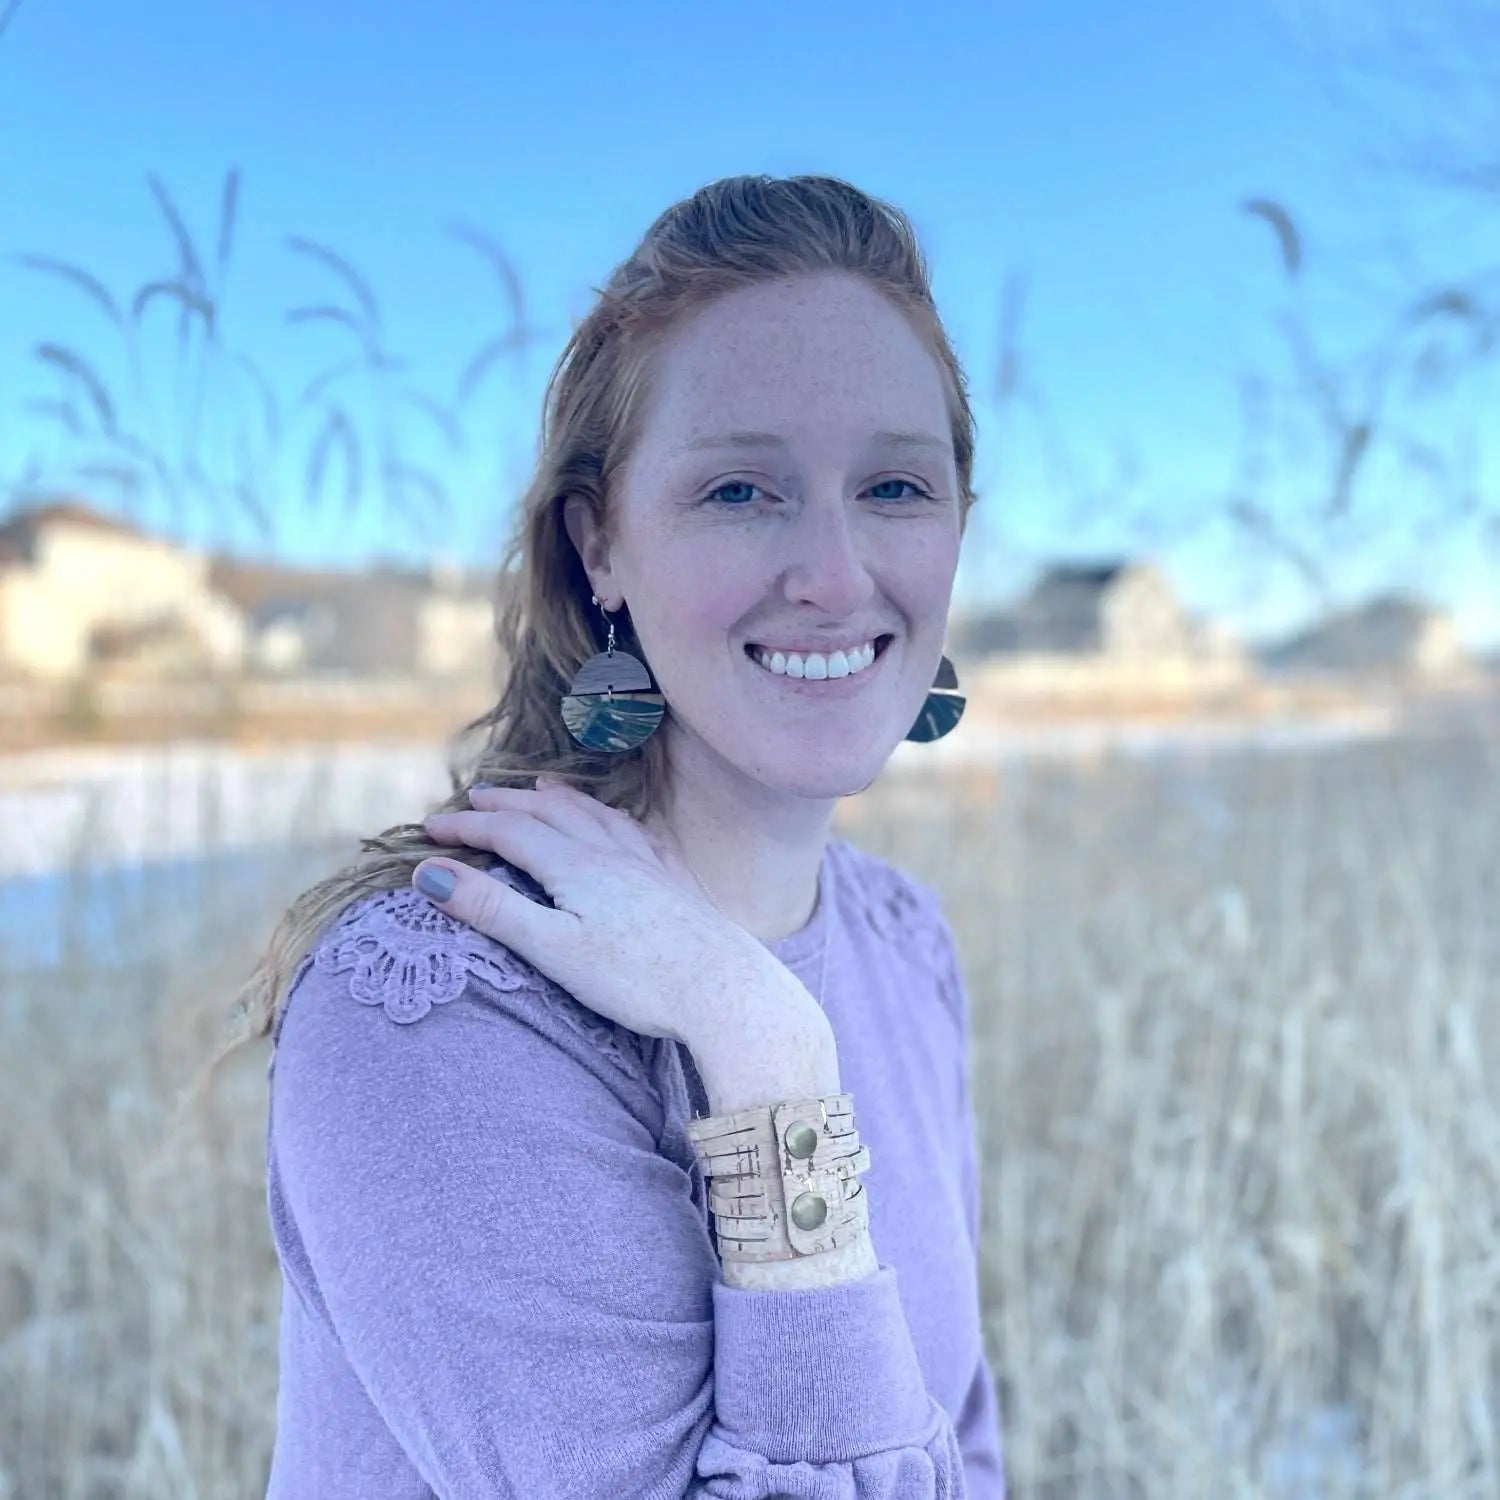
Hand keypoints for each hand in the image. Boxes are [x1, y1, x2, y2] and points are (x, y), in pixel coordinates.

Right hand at [415, 778, 819, 1051]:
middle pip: (550, 815)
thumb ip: (492, 908)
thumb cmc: (636, 979)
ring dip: (560, 800)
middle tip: (474, 798)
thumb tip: (430, 872)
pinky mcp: (677, 885)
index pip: (510, 833)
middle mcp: (612, 854)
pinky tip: (620, 825)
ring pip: (596, 816)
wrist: (726, 991)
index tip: (428, 829)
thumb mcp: (552, 948)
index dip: (466, 828)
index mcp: (576, 867)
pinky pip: (637, 834)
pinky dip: (613, 819)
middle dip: (507, 805)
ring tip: (540, 788)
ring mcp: (649, 866)